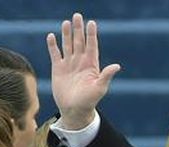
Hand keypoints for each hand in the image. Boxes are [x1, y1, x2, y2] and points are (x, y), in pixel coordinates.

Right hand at [46, 12, 120, 128]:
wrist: (74, 110)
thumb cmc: (89, 101)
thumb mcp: (100, 88)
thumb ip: (106, 75)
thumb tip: (117, 66)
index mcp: (91, 65)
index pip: (91, 46)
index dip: (91, 34)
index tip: (91, 22)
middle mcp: (80, 62)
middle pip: (79, 42)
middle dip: (78, 29)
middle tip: (77, 15)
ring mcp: (69, 65)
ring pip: (68, 45)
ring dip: (67, 34)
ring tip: (66, 22)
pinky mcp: (58, 69)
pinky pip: (55, 54)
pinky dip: (53, 45)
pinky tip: (51, 36)